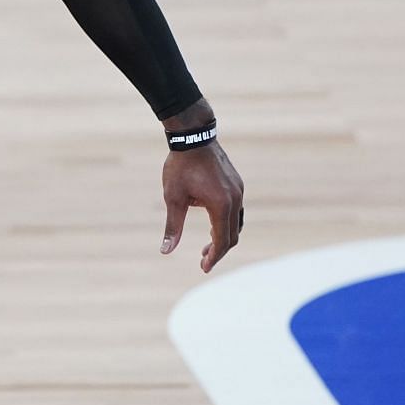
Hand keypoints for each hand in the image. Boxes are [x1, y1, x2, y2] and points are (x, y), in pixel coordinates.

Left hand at [160, 141, 243, 272]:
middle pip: (233, 235)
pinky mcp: (237, 184)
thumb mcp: (172, 198)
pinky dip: (227, 222)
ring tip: (207, 245)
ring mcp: (239, 191)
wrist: (193, 137)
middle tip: (202, 259)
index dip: (214, 257)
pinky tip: (213, 223)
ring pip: (237, 223)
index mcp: (221, 205)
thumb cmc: (180, 167)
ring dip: (224, 236)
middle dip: (218, 250)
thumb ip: (173, 226)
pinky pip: (236, 210)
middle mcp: (235, 199)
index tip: (203, 267)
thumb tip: (166, 251)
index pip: (222, 240)